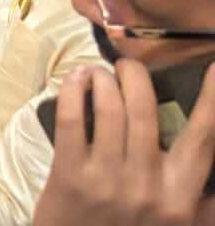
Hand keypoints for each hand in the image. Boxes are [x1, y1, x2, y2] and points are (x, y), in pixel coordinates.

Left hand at [35, 63, 214, 225]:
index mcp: (180, 198)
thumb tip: (213, 170)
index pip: (205, 140)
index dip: (213, 101)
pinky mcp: (69, 174)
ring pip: (110, 108)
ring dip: (103, 78)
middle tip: (128, 65)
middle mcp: (147, 186)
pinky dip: (74, 89)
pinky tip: (77, 81)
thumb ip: (203, 203)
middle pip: (146, 110)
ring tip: (99, 72)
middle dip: (136, 74)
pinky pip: (72, 117)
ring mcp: (106, 179)